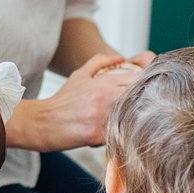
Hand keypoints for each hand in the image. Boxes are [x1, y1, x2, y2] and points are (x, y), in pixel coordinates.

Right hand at [9, 52, 146, 152]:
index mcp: (104, 82)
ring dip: (137, 118)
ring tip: (138, 121)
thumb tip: (120, 57)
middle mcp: (105, 97)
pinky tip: (123, 135)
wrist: (43, 122)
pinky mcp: (98, 134)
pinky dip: (123, 134)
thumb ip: (100, 62)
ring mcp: (102, 116)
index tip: (150, 87)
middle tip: (149, 107)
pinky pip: (120, 134)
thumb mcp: (80, 75)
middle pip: (140, 95)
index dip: (149, 81)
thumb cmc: (63, 101)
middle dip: (148, 100)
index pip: (139, 76)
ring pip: (133, 115)